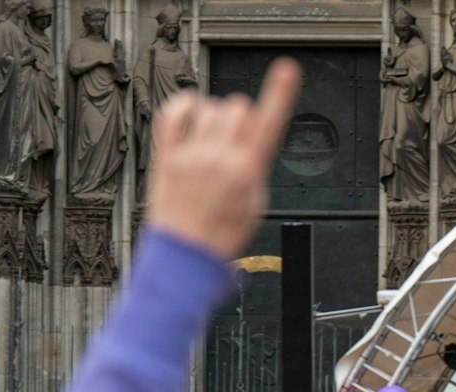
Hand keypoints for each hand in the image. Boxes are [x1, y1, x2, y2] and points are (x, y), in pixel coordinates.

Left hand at [144, 59, 301, 259]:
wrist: (186, 256)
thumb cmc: (221, 236)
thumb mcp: (255, 204)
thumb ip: (253, 168)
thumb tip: (248, 143)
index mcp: (247, 172)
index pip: (269, 123)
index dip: (281, 94)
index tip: (288, 70)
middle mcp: (219, 158)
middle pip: (237, 107)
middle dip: (241, 113)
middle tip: (237, 132)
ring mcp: (190, 155)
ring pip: (209, 107)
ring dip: (215, 112)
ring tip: (212, 132)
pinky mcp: (166, 156)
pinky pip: (172, 113)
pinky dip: (183, 105)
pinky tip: (189, 110)